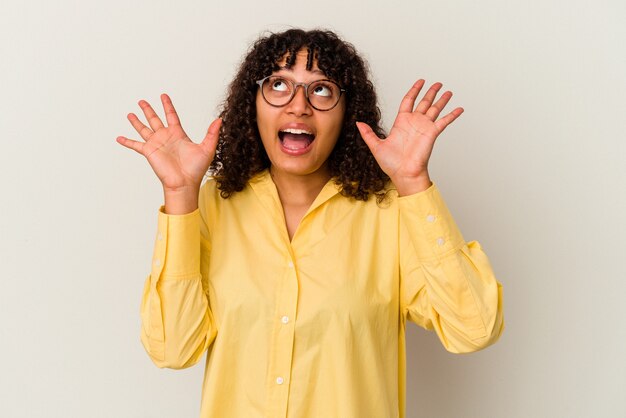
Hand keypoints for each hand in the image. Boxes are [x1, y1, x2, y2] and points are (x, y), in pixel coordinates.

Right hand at [116, 94, 221, 192]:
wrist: (184, 183)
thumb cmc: (196, 169)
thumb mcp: (207, 148)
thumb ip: (212, 134)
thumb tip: (220, 120)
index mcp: (178, 134)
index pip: (171, 115)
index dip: (167, 105)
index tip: (163, 95)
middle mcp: (165, 137)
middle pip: (155, 119)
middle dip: (149, 110)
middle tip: (142, 101)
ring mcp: (156, 144)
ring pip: (143, 129)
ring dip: (136, 121)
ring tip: (130, 114)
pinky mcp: (148, 152)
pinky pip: (135, 145)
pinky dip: (126, 141)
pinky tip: (118, 137)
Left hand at [356, 79, 462, 194]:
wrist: (404, 174)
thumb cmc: (391, 164)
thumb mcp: (376, 146)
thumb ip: (368, 133)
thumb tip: (358, 123)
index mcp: (401, 123)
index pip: (409, 101)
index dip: (414, 90)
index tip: (420, 82)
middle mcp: (414, 123)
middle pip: (424, 102)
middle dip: (431, 92)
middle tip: (438, 84)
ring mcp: (424, 127)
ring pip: (435, 109)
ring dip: (442, 100)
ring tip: (448, 92)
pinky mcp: (432, 133)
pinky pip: (444, 121)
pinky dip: (452, 115)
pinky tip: (459, 108)